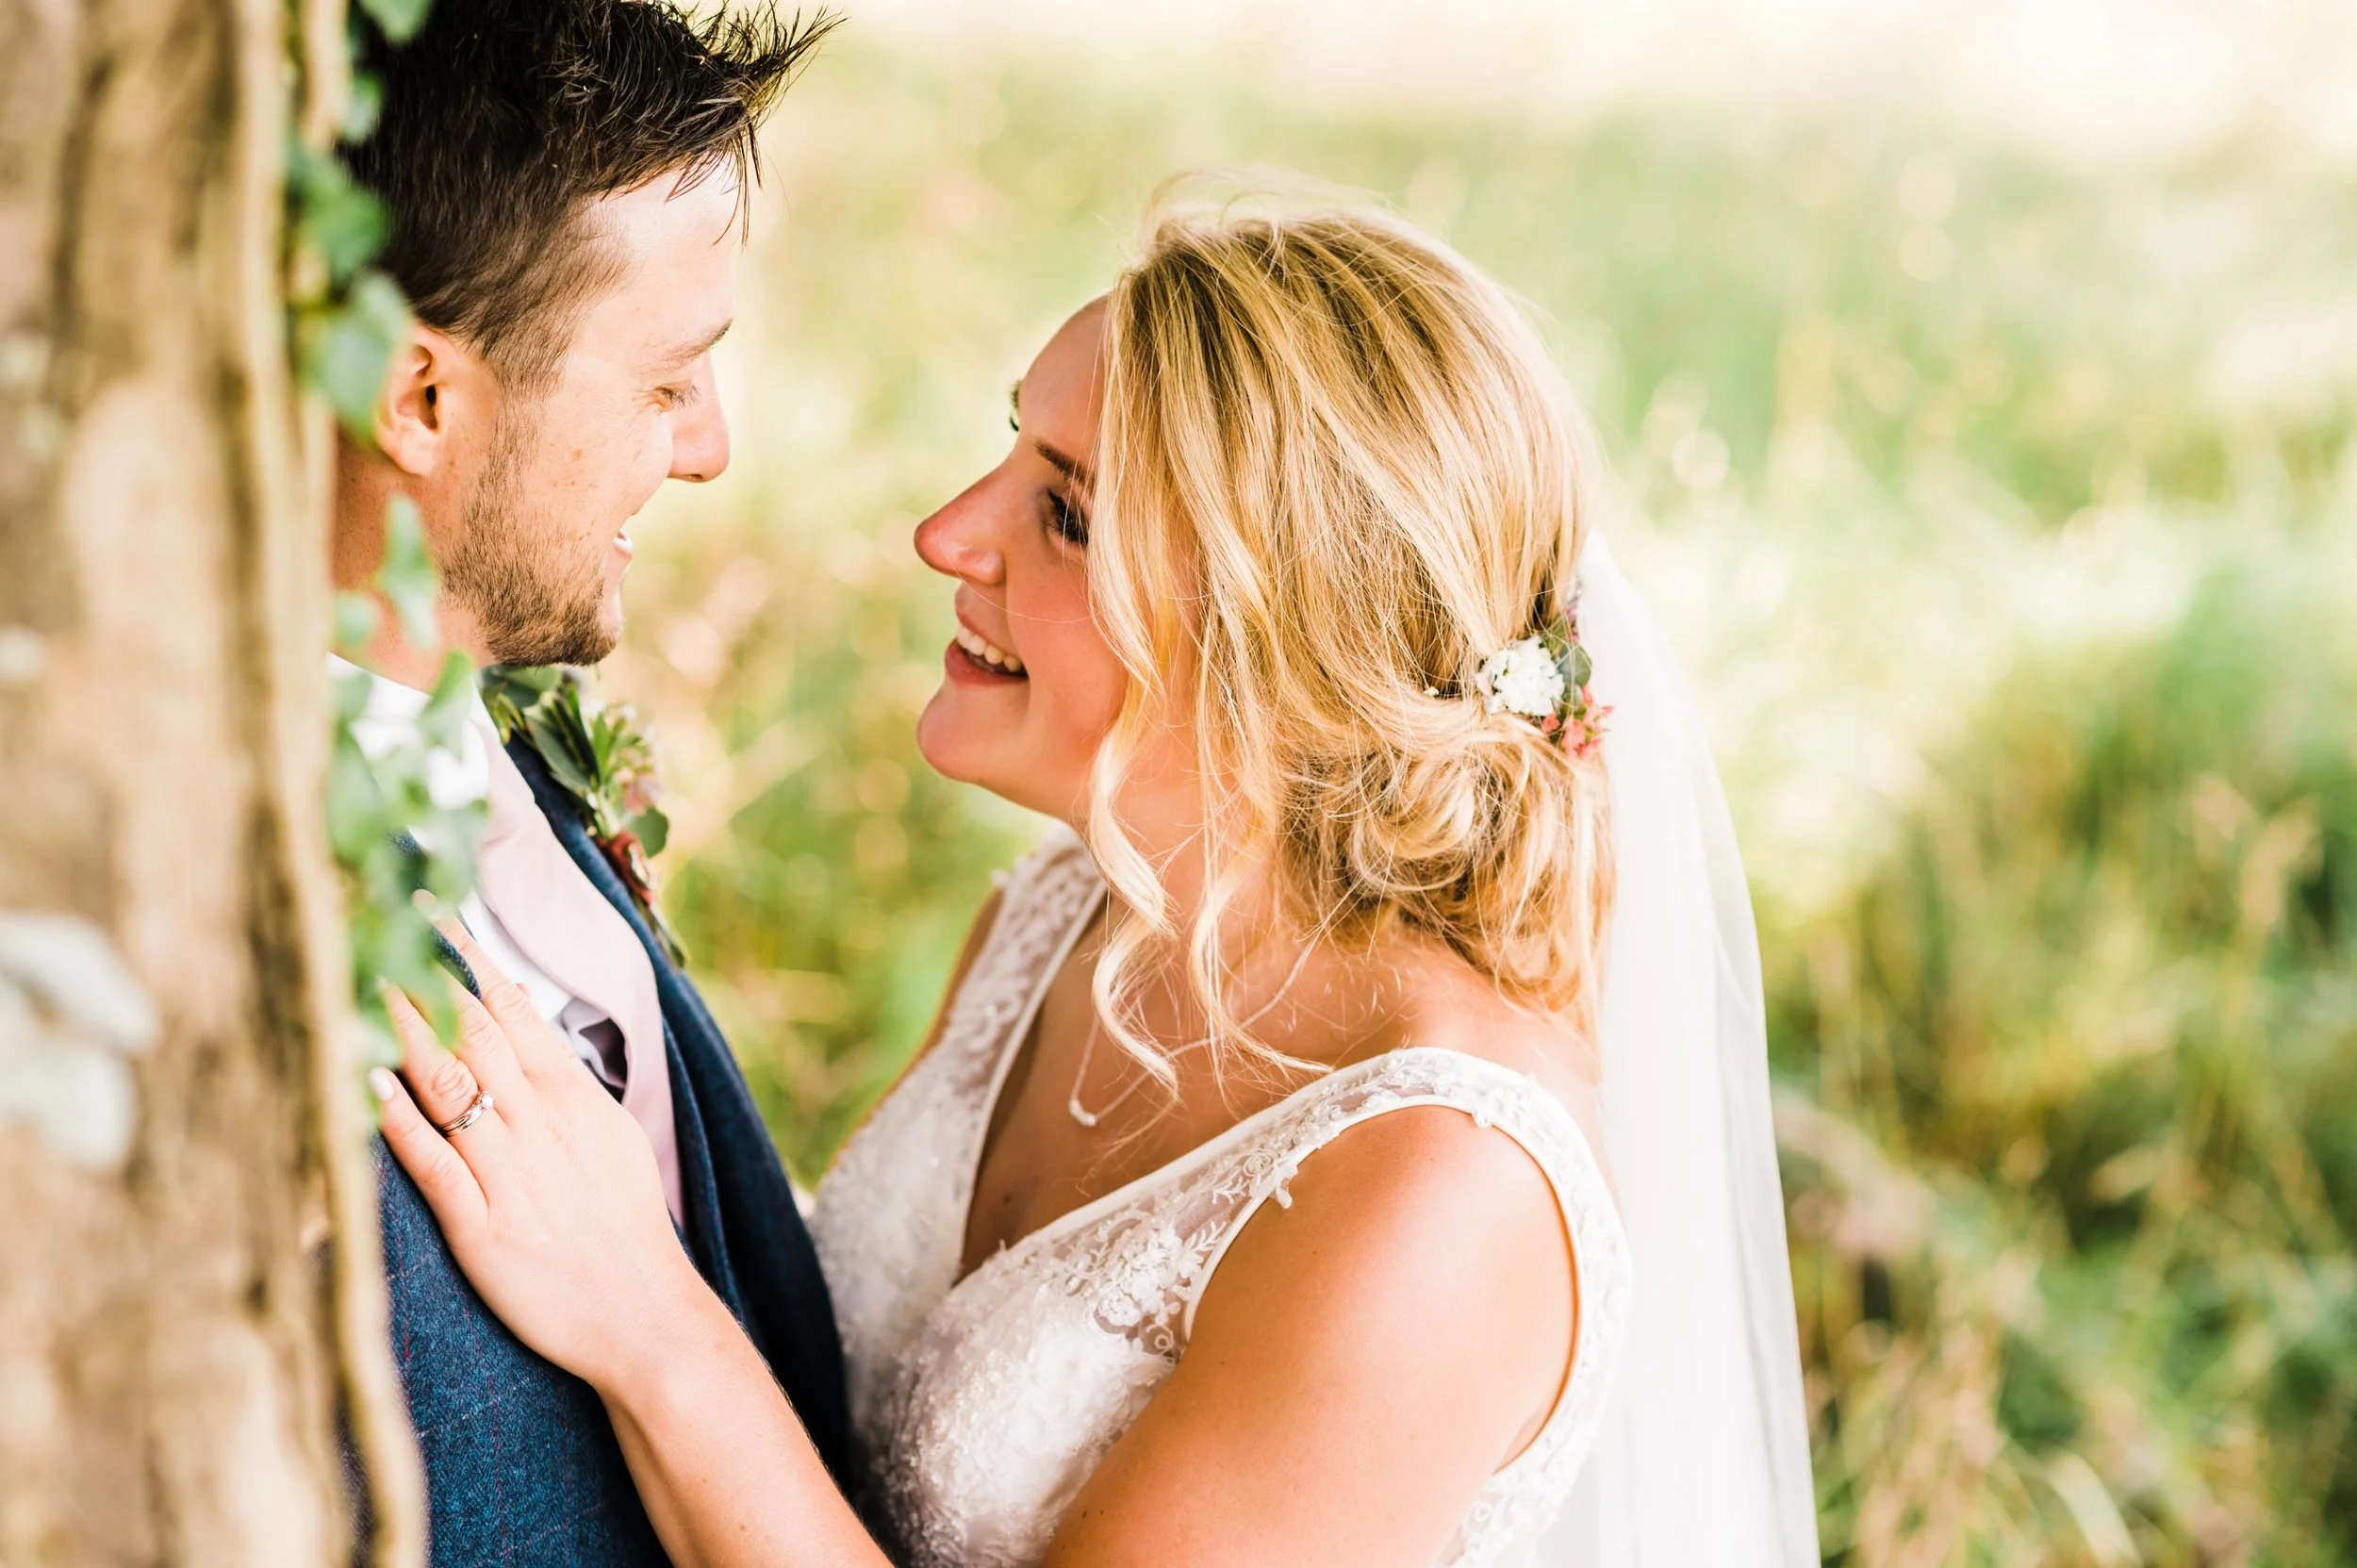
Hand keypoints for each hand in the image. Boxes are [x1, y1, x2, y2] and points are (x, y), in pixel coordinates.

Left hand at [374, 919, 704, 1390]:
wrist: (646, 1315)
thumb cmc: (625, 1229)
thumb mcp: (614, 1138)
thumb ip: (566, 1082)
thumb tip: (525, 1022)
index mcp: (573, 1101)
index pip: (513, 1011)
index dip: (467, 960)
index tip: (433, 915)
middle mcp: (540, 1127)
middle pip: (472, 1034)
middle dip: (423, 976)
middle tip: (378, 924)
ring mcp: (510, 1176)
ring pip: (448, 1086)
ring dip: (402, 1030)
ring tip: (361, 982)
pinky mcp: (482, 1230)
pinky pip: (435, 1167)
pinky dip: (400, 1123)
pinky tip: (370, 1084)